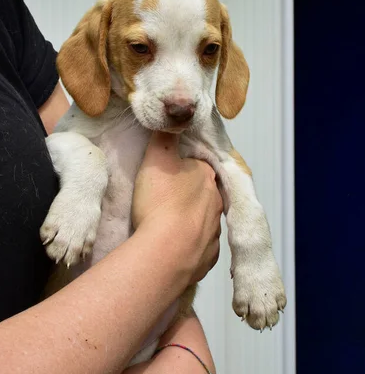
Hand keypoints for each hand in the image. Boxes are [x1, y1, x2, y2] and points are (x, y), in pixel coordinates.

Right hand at [132, 132, 222, 283]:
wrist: (166, 252)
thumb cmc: (159, 201)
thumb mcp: (156, 158)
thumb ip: (164, 137)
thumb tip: (175, 117)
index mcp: (205, 176)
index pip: (197, 166)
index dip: (182, 169)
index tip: (167, 175)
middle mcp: (216, 203)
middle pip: (203, 194)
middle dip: (187, 196)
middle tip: (164, 201)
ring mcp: (214, 232)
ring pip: (204, 221)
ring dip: (190, 222)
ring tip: (167, 227)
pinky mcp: (208, 257)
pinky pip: (200, 248)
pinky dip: (190, 246)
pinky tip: (174, 248)